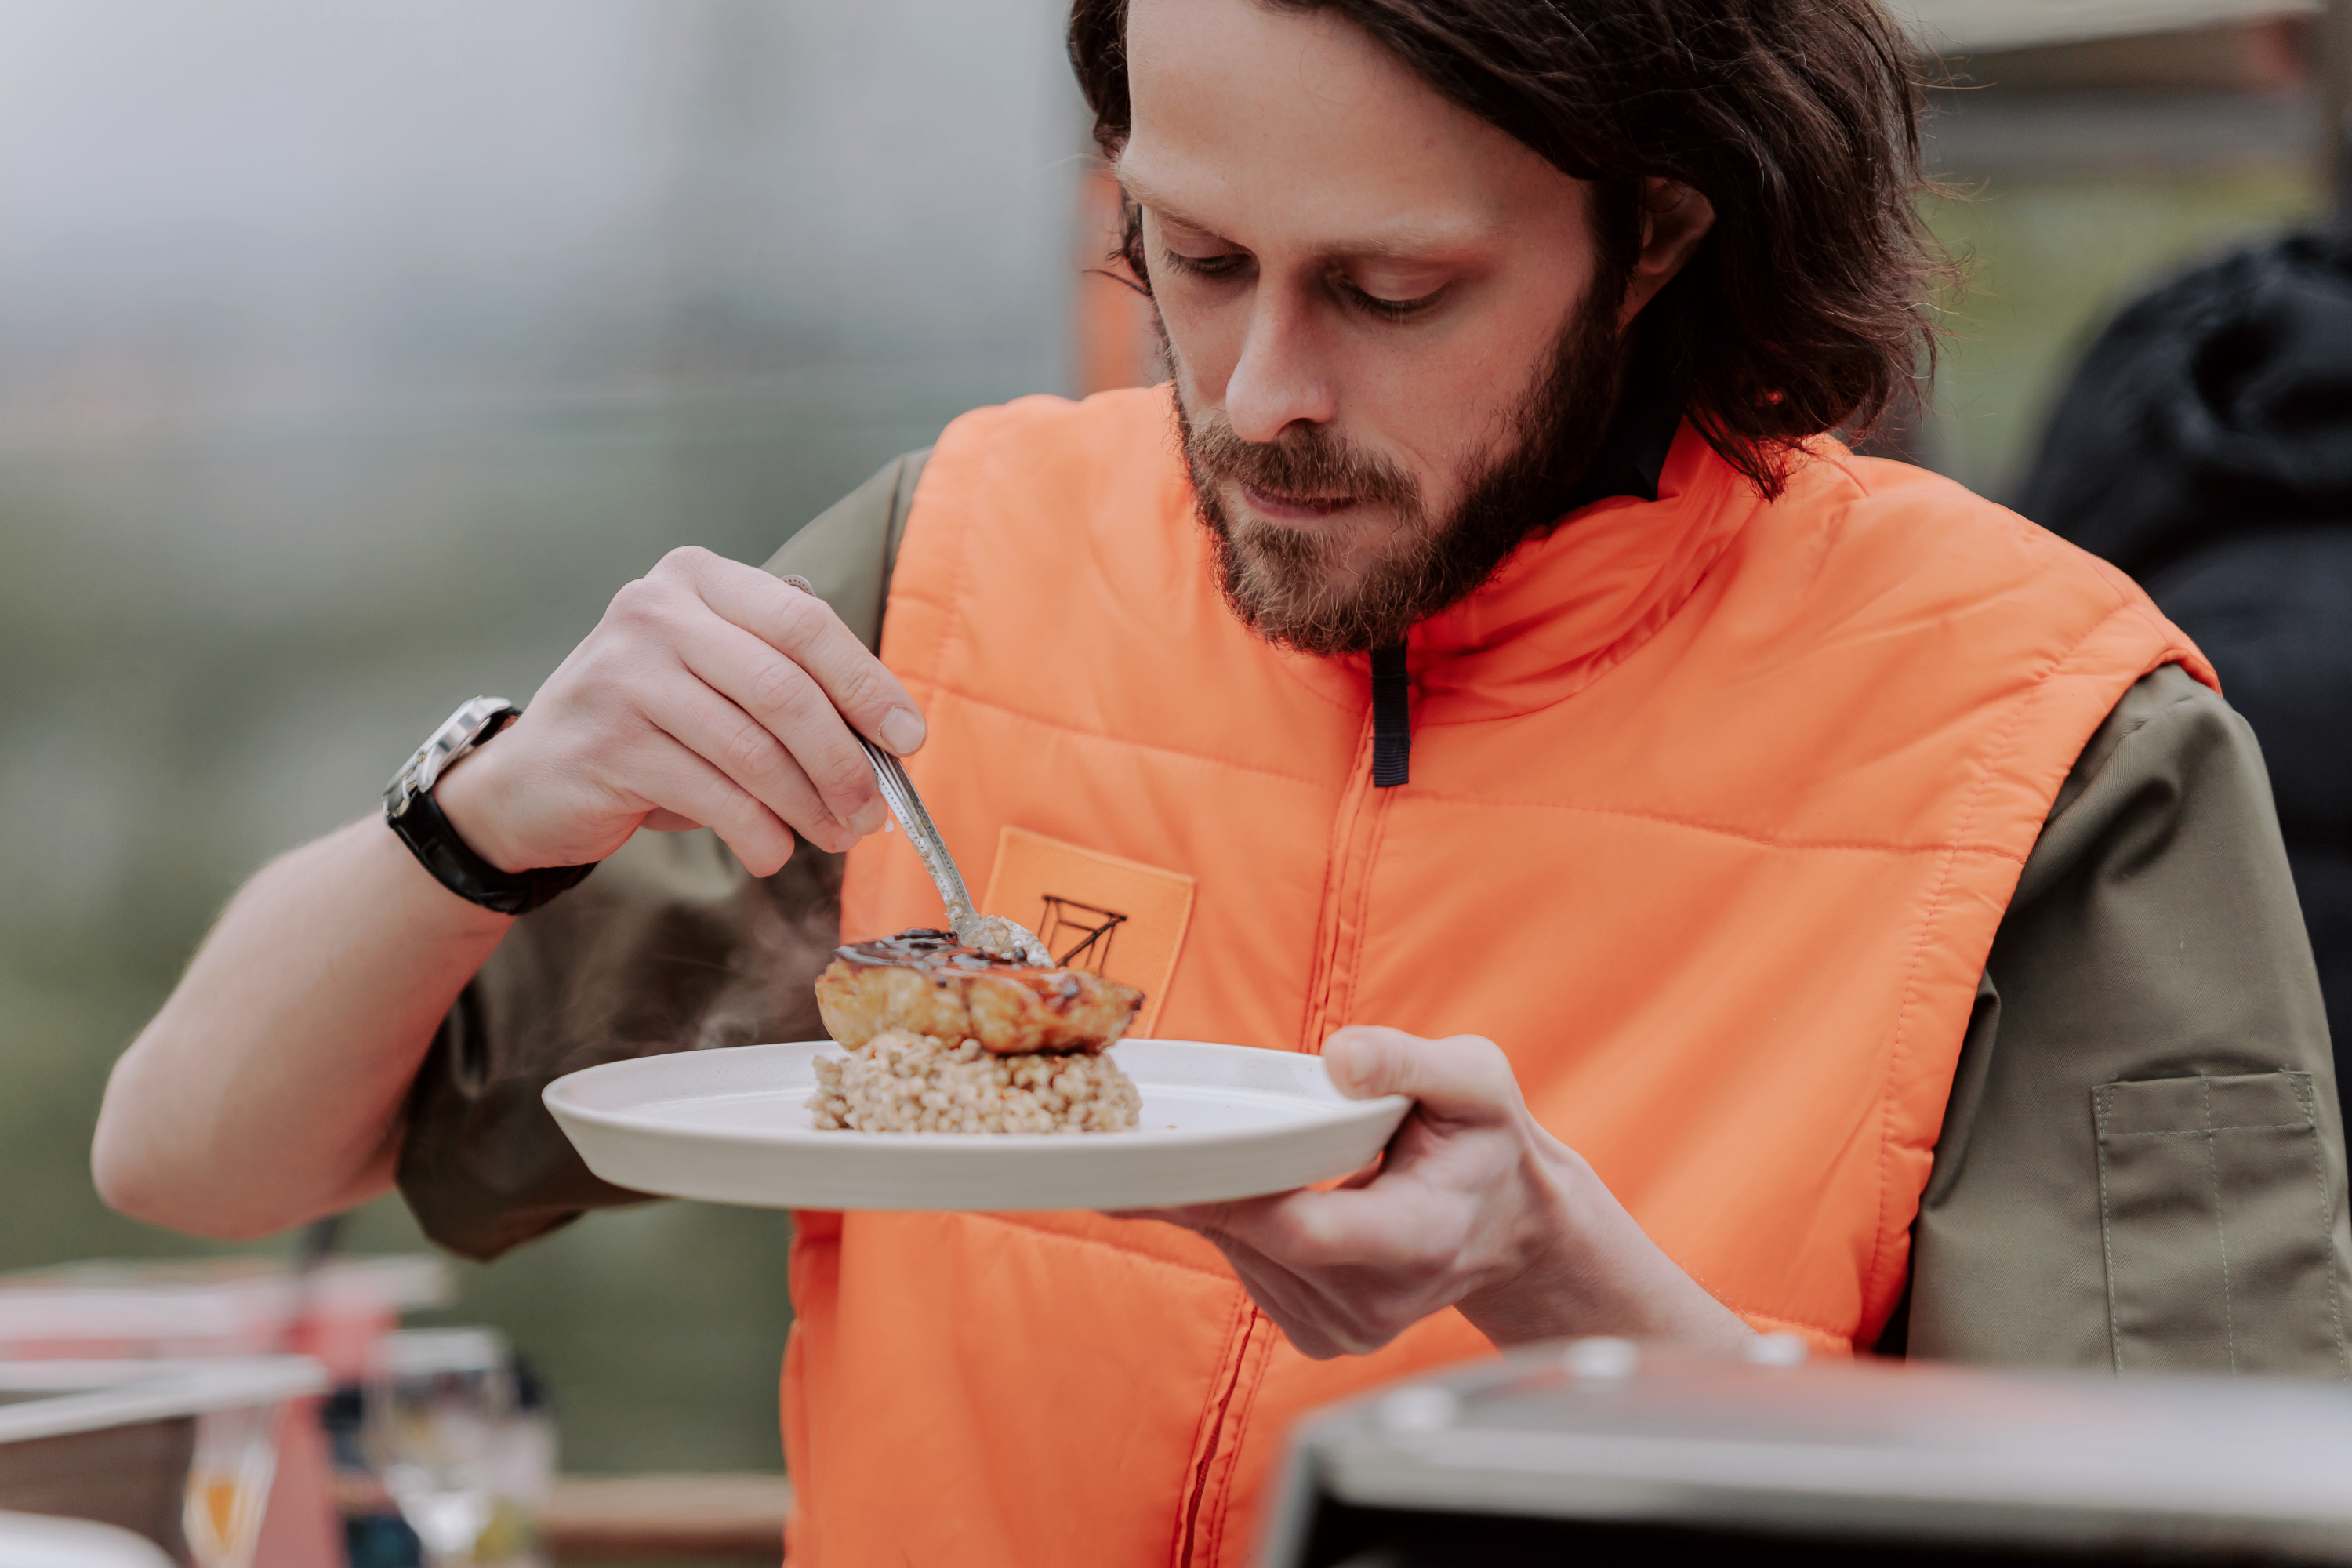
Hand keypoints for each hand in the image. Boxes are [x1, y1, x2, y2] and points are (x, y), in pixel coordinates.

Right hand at [434, 548, 924, 876]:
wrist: (533, 777)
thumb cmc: (651, 726)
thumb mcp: (717, 680)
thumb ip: (790, 686)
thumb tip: (889, 741)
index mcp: (697, 578)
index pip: (805, 623)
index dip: (866, 684)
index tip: (908, 737)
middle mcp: (656, 611)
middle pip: (785, 688)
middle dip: (844, 758)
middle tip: (874, 809)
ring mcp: (624, 673)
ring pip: (753, 749)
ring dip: (809, 805)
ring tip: (836, 836)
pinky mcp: (608, 742)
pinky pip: (714, 795)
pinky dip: (758, 832)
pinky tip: (773, 851)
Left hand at [1127, 1027, 1751, 1358]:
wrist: (1511, 1225)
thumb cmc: (1486, 1143)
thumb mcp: (1475, 1081)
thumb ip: (1409, 1063)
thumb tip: (1340, 1057)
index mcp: (1422, 1237)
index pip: (1310, 1232)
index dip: (1236, 1196)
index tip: (1170, 1155)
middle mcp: (1380, 1299)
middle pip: (1257, 1244)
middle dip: (1194, 1187)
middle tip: (1125, 1135)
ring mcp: (1346, 1326)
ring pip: (1241, 1258)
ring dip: (1205, 1204)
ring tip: (1180, 1147)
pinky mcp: (1318, 1332)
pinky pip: (1248, 1271)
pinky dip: (1231, 1226)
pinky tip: (1238, 1186)